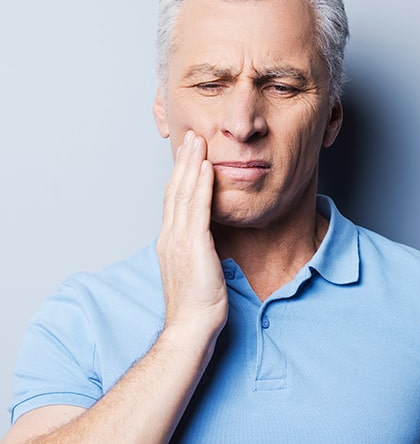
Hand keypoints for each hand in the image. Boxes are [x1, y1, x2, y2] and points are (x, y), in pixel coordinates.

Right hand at [156, 130, 227, 340]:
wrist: (191, 328)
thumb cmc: (195, 304)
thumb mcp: (192, 270)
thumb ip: (194, 249)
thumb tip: (204, 238)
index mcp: (170, 241)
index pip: (173, 200)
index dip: (179, 175)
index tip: (188, 156)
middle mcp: (170, 236)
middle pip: (175, 190)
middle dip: (183, 161)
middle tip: (190, 137)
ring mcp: (179, 240)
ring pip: (183, 193)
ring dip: (190, 165)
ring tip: (197, 142)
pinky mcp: (193, 246)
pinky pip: (197, 209)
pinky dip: (200, 186)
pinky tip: (205, 168)